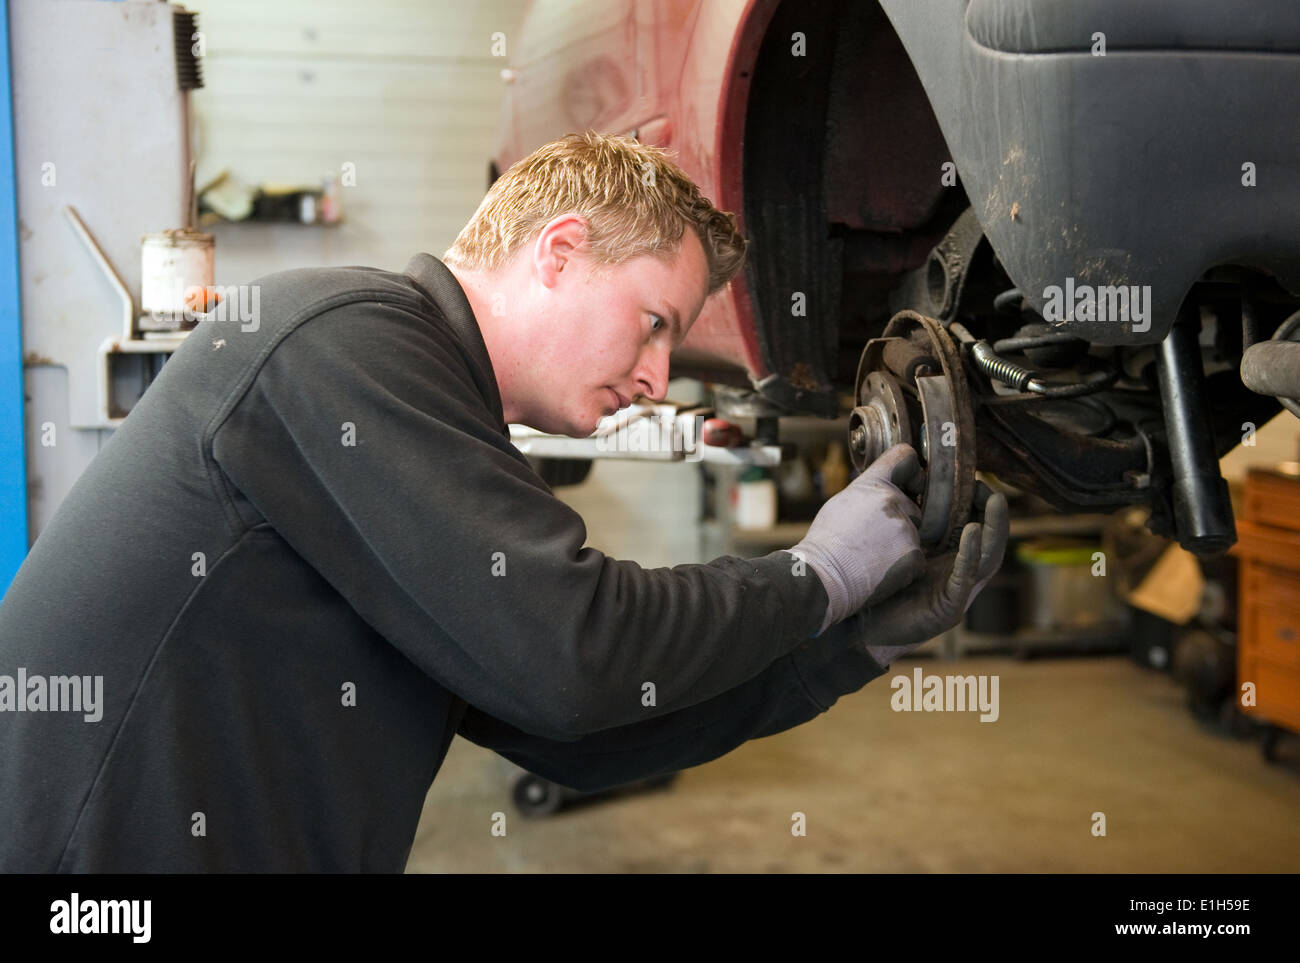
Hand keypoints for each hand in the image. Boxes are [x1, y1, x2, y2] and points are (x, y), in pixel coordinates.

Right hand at [791, 443, 925, 635]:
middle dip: (900, 521)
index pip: (905, 457)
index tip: (912, 484)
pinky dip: (903, 567)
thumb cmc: (825, 543)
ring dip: (900, 546)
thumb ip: (867, 493)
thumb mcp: (841, 504)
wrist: (822, 577)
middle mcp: (892, 501)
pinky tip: (880, 571)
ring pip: (913, 535)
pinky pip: (916, 558)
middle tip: (872, 539)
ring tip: (872, 557)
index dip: (913, 470)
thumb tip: (881, 491)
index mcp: (873, 485)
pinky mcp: (914, 555)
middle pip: (912, 507)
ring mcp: (906, 528)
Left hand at [857, 485, 1009, 666]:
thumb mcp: (892, 543)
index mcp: (945, 557)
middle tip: (992, 486)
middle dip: (994, 513)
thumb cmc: (875, 582)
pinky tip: (972, 533)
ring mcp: (956, 592)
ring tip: (995, 501)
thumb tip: (899, 469)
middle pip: (988, 540)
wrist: (858, 625)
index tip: (974, 476)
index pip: (974, 524)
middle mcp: (956, 573)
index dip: (979, 502)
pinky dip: (971, 555)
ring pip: (987, 558)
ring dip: (993, 528)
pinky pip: (965, 578)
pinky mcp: (949, 609)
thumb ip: (901, 514)